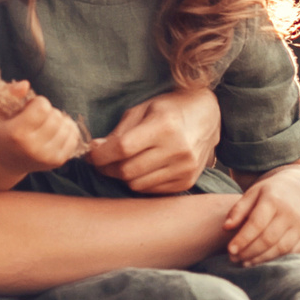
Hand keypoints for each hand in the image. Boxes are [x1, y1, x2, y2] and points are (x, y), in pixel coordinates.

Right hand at [0, 94, 87, 186]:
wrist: (4, 161)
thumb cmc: (1, 130)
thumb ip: (8, 92)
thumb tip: (25, 84)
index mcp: (16, 134)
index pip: (42, 107)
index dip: (38, 102)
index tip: (29, 108)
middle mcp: (33, 148)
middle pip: (56, 116)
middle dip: (48, 112)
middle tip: (37, 118)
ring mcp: (47, 157)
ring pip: (67, 126)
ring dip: (59, 121)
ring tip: (45, 125)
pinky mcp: (58, 161)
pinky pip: (74, 137)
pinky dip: (67, 130)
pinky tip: (55, 132)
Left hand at [88, 89, 221, 194]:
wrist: (208, 116)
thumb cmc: (170, 109)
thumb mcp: (143, 110)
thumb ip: (119, 132)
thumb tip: (95, 151)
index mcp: (165, 126)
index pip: (123, 148)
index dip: (100, 155)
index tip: (91, 154)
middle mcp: (178, 149)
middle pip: (127, 170)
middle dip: (107, 168)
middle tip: (102, 160)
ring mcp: (185, 168)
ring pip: (137, 184)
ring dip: (123, 176)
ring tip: (123, 163)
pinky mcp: (187, 181)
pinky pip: (151, 190)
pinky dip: (140, 182)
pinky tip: (142, 168)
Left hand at [224, 163, 299, 264]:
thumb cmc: (272, 193)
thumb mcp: (254, 193)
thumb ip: (239, 209)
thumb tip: (226, 227)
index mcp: (275, 199)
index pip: (257, 223)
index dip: (243, 239)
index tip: (230, 250)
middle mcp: (291, 213)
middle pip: (268, 239)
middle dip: (249, 252)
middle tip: (234, 259)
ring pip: (280, 249)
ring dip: (260, 259)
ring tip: (245, 262)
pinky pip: (291, 253)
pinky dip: (275, 259)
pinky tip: (261, 261)